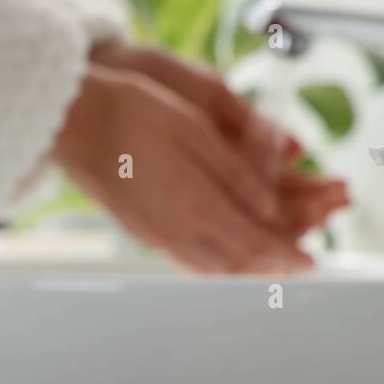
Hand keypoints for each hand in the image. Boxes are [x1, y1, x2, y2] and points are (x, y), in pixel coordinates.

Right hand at [53, 64, 325, 274]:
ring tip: (271, 262)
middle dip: (272, 267)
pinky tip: (227, 255)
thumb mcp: (196, 131)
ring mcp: (156, 237)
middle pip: (236, 265)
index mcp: (193, 206)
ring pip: (213, 268)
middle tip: (298, 264)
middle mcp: (175, 232)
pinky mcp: (143, 232)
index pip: (254, 245)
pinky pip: (190, 260)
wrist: (71, 122)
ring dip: (246, 269)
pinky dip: (219, 263)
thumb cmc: (130, 114)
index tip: (312, 261)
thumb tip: (272, 212)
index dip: (288, 256)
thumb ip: (237, 176)